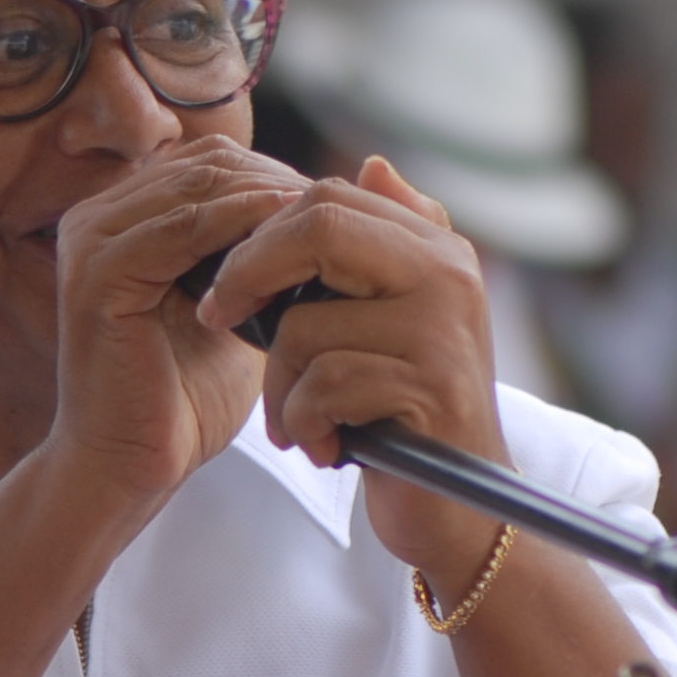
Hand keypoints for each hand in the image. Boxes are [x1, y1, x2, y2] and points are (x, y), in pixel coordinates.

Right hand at [37, 140, 313, 513]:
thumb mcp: (235, 306)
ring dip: (267, 197)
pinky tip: (286, 238)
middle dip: (278, 180)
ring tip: (323, 220)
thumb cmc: (184, 395)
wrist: (132, 463)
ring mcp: (91, 239)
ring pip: (200, 186)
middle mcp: (98, 215)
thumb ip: (258, 254)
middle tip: (339, 206)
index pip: (214, 164)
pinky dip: (239, 223)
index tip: (337, 203)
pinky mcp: (99, 271)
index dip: (277, 174)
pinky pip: (182, 227)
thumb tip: (327, 209)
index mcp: (124, 215)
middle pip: (208, 165)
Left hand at [197, 158, 513, 604]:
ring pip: (307, 323)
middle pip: (320, 229)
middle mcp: (450, 275)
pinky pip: (325, 384)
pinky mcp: (433, 389)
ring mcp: (445, 330)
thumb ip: (381, 245)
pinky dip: (305, 421)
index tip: (222, 280)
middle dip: (249, 274)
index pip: (331, 197)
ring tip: (300, 420)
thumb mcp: (392, 321)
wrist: (460, 512)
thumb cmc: (406, 414)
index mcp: (437, 249)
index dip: (261, 231)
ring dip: (279, 386)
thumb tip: (373, 164)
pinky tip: (325, 447)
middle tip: (217, 319)